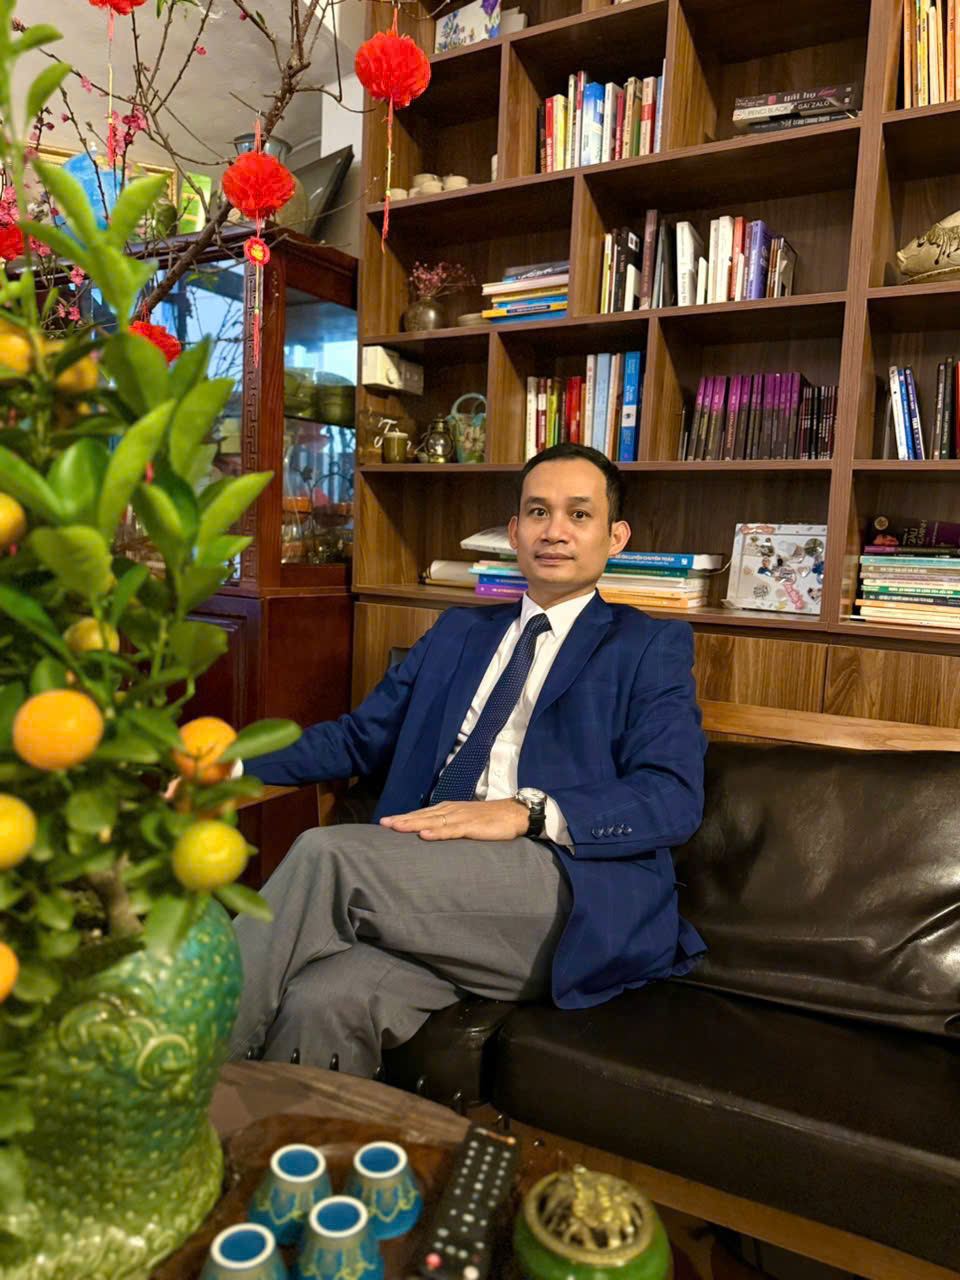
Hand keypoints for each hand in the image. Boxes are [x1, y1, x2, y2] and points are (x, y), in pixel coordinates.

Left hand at [379, 799, 528, 840]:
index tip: (384, 822)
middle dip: (402, 820)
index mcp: (448, 810)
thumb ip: (449, 827)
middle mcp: (451, 811)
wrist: (514, 814)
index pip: (421, 814)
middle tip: (382, 824)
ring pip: (432, 821)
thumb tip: (431, 835)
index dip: (404, 818)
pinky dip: (437, 832)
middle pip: (422, 816)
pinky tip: (425, 835)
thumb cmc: (490, 820)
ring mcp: (460, 818)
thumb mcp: (466, 821)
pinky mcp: (471, 826)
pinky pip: (451, 830)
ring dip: (413, 824)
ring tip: (396, 827)